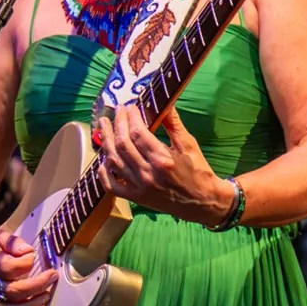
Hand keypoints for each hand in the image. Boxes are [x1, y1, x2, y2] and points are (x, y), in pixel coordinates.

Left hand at [94, 103, 226, 224]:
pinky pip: (111, 185)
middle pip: (123, 144)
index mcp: (162, 159)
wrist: (203, 201)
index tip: (130, 107)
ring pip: (113, 160)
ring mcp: (139, 186)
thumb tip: (165, 104)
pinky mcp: (135, 197)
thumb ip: (174, 125)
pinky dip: (103, 172)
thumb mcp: (189, 145)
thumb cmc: (198, 171)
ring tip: (104, 126)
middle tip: (117, 111)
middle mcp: (148, 173)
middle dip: (118, 124)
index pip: (138, 133)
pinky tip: (103, 159)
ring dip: (106, 141)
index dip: (131, 118)